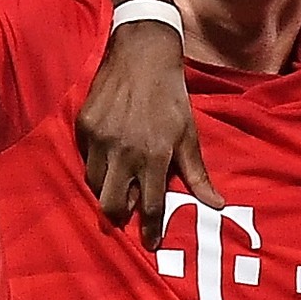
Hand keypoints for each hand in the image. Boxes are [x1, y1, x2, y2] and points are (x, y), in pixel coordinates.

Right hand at [77, 21, 223, 249]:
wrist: (142, 55)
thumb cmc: (171, 97)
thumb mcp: (189, 134)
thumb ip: (197, 173)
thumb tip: (216, 205)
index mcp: (154, 156)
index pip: (151, 206)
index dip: (151, 230)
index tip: (151, 244)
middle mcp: (124, 152)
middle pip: (112, 204)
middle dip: (119, 216)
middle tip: (127, 216)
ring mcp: (100, 139)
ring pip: (94, 184)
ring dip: (106, 191)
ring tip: (117, 187)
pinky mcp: (83, 126)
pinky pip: (85, 158)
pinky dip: (95, 165)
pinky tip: (107, 160)